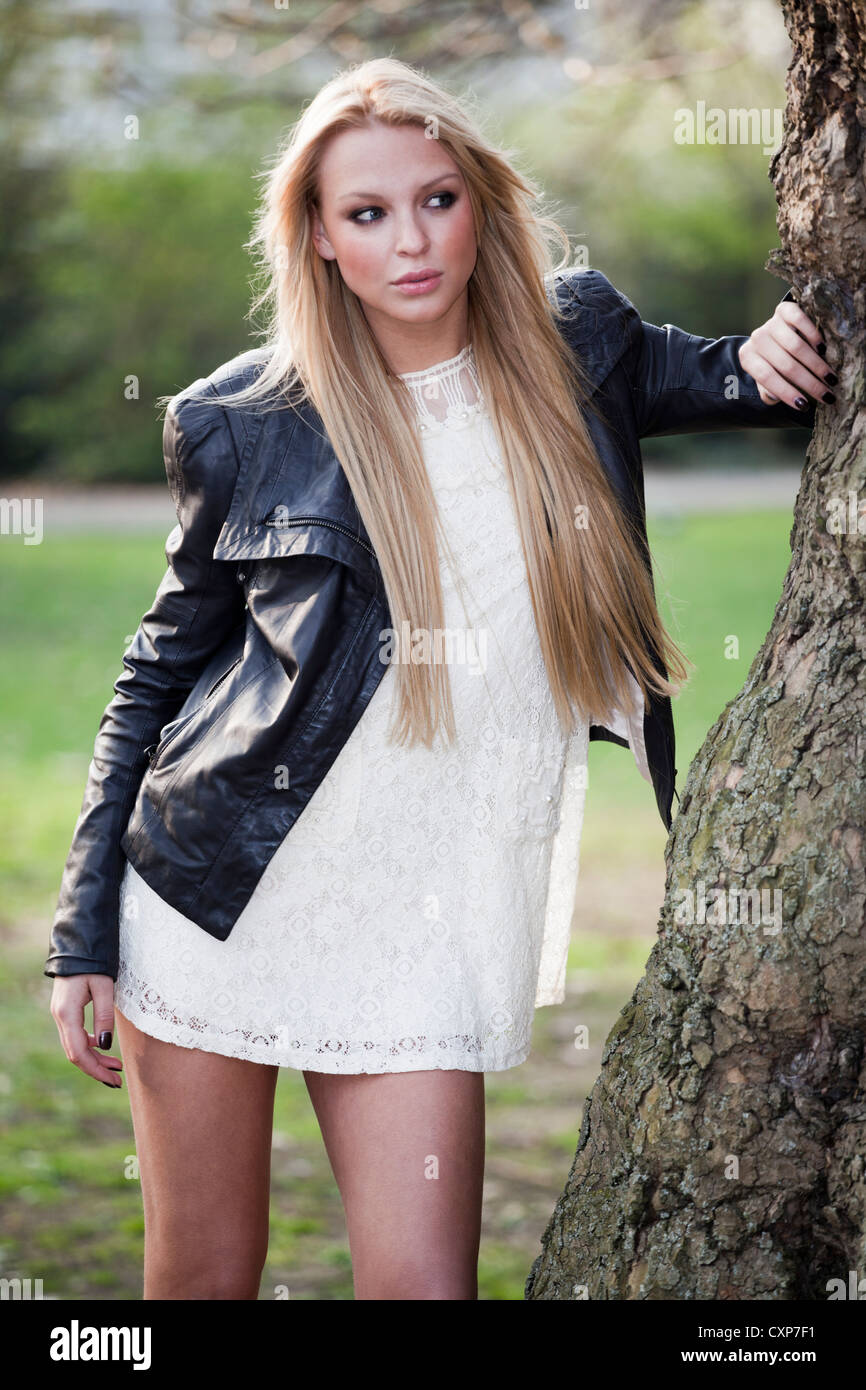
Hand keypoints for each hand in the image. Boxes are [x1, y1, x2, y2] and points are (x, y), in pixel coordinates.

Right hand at [50, 974, 122, 1088]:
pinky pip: (75, 1036)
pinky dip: (90, 1046)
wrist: (78, 945)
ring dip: (94, 1059)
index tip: (114, 1079)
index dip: (95, 1069)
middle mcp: (60, 1017)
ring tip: (116, 1067)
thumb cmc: (94, 963)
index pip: (78, 1052)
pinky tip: (104, 1048)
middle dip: (96, 1069)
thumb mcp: (104, 987)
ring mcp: (60, 1015)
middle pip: (75, 1053)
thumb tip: (105, 1045)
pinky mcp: (65, 1012)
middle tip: (118, 1080)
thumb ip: (104, 1016)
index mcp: (66, 1013)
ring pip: (75, 1046)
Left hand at [738, 299, 836, 410]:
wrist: (777, 334)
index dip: (786, 392)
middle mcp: (756, 339)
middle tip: (827, 395)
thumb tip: (775, 396)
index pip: (767, 378)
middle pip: (786, 364)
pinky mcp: (784, 309)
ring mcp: (770, 322)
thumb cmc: (773, 364)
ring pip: (796, 346)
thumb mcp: (767, 381)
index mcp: (747, 357)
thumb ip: (769, 392)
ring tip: (830, 378)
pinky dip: (812, 335)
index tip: (804, 406)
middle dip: (809, 383)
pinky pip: (800, 320)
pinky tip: (823, 349)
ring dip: (816, 364)